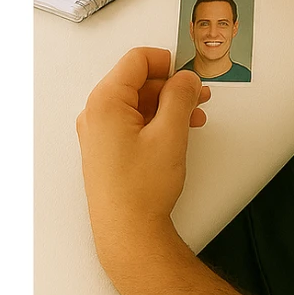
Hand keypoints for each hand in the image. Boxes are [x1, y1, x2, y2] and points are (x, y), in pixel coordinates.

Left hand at [76, 47, 209, 263]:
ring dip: (168, 104)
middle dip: (171, 86)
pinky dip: (157, 120)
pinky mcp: (106, 149)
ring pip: (138, 102)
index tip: (189, 73)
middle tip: (197, 95)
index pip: (137, 60)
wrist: (128, 234)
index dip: (168, 62)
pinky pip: (133, 121)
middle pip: (138, 80)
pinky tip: (178, 132)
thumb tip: (185, 78)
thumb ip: (180, 95)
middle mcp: (96, 115)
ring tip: (194, 116)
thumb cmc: (141, 190)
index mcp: (105, 102)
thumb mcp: (170, 132)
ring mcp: (99, 134)